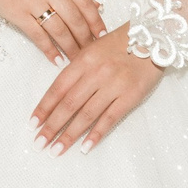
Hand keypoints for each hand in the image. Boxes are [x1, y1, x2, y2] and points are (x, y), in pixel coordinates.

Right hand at [0, 0, 105, 62]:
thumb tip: (96, 6)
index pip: (84, 1)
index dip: (96, 21)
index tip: (102, 36)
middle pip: (74, 17)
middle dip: (85, 38)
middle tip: (91, 51)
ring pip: (58, 28)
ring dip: (70, 47)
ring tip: (77, 59)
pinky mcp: (16, 11)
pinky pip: (38, 35)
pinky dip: (49, 49)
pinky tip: (56, 58)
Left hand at [33, 24, 162, 154]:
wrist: (154, 38)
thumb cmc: (121, 43)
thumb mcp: (93, 48)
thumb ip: (77, 68)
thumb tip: (58, 94)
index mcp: (83, 60)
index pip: (58, 88)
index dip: (44, 107)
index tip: (32, 124)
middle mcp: (96, 73)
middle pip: (69, 104)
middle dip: (52, 126)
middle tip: (39, 143)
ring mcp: (114, 85)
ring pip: (86, 114)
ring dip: (69, 135)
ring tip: (56, 150)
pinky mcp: (130, 96)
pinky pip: (110, 118)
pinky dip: (97, 134)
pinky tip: (85, 147)